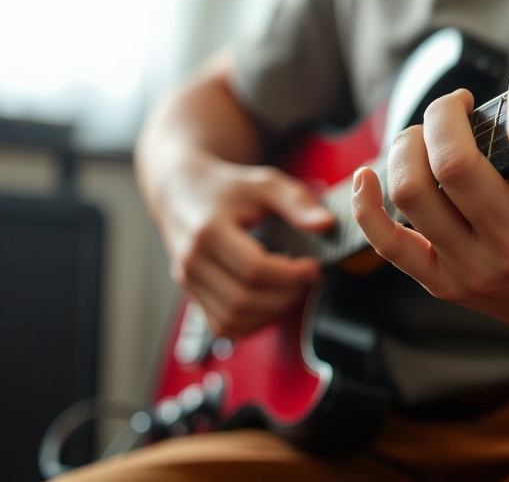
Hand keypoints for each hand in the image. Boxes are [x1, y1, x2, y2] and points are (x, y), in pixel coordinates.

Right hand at [159, 157, 330, 338]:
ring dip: (270, 313)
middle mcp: (192, 261)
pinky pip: (222, 325)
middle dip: (284, 297)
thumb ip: (296, 202)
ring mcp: (188, 281)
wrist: (181, 192)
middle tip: (307, 280)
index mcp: (208, 231)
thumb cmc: (224, 188)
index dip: (290, 274)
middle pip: (242, 300)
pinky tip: (270, 302)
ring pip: (231, 319)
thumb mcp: (263, 184)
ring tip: (291, 291)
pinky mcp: (191, 294)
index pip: (254, 269)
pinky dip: (251, 323)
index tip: (313, 267)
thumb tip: (327, 224)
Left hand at [353, 10, 508, 351]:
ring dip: (408, 147)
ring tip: (427, 133)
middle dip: (445, 113)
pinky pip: (390, 247)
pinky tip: (369, 173)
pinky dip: (367, 207)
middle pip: (453, 165)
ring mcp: (479, 271)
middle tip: (458, 103)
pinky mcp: (450, 286)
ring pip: (414, 197)